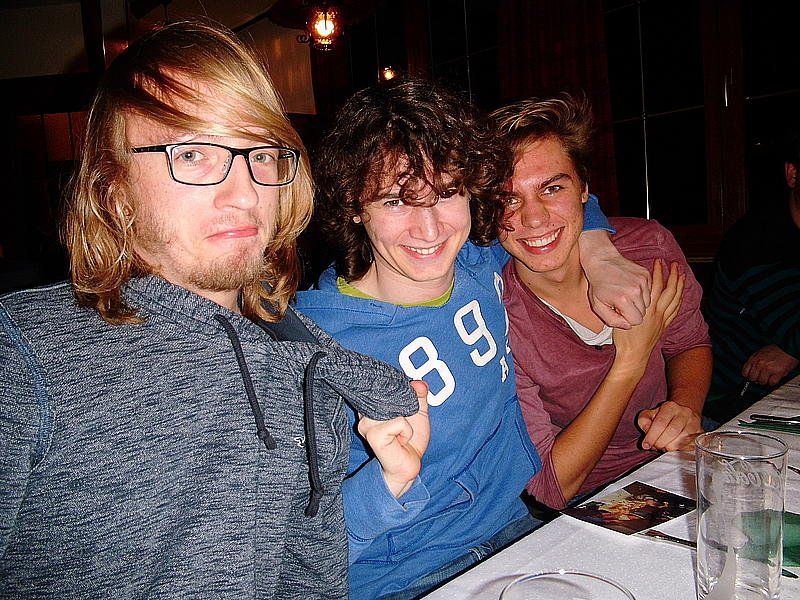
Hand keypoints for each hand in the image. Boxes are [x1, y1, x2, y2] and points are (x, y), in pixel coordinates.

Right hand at [357, 380, 429, 497]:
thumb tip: (419, 383)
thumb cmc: (410, 441)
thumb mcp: (418, 413)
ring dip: (406, 421)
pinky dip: (406, 431)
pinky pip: (398, 423)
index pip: (380, 386)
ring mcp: (366, 424)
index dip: (396, 388)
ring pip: (393, 408)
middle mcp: (365, 413)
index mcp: (372, 406)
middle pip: (386, 393)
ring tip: (401, 433)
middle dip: (403, 404)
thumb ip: (418, 396)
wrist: (408, 466)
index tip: (405, 396)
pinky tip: (401, 441)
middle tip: (405, 422)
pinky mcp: (373, 435)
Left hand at [579, 230, 651, 328]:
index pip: (636, 321)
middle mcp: (636, 290)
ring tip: (625, 294)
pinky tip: (629, 286)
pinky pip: (649, 291)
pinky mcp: (646, 274)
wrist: (601, 260)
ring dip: (637, 301)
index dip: (626, 318)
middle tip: (620, 302)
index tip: (617, 310)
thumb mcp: (597, 306)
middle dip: (632, 310)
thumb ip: (611, 320)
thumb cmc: (598, 284)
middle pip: (643, 313)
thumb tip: (628, 326)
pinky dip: (641, 292)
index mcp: (623, 300)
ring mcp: (643, 281)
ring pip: (648, 302)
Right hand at [612, 259, 684, 374]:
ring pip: (675, 298)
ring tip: (681, 273)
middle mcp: (657, 312)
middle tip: (674, 264)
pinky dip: (679, 298)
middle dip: (673, 275)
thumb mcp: (616, 320)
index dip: (658, 272)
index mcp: (646, 309)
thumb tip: (622, 292)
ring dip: (679, 285)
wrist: (633, 356)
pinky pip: (676, 309)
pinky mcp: (665, 325)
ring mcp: (663, 319)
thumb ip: (620, 306)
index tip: (658, 262)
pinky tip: (680, 292)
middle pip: (670, 290)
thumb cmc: (622, 339)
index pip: (655, 286)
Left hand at [637, 401, 702, 450]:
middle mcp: (685, 413)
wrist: (683, 413)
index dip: (652, 436)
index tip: (646, 445)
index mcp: (670, 407)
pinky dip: (680, 449)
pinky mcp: (701, 433)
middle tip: (655, 447)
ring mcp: (695, 423)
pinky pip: (691, 444)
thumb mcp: (649, 414)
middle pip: (672, 431)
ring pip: (683, 439)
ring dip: (670, 447)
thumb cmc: (663, 416)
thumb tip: (647, 431)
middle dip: (661, 443)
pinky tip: (673, 448)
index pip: (660, 422)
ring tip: (663, 447)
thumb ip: (643, 421)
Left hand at [742, 344, 798, 386]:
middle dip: (757, 379)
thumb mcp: (760, 353)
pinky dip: (773, 382)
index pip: (745, 372)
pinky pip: (771, 383)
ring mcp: (768, 369)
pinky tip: (774, 378)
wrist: (787, 348)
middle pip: (752, 378)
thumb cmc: (775, 350)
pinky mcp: (777, 373)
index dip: (748, 376)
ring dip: (765, 381)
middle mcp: (759, 364)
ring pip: (762, 381)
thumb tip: (750, 371)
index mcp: (754, 359)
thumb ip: (754, 361)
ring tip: (769, 377)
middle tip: (761, 377)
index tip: (751, 377)